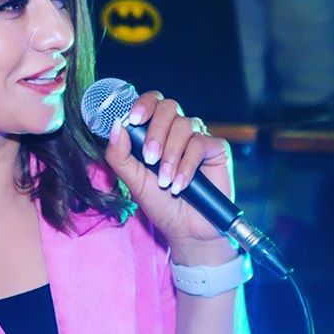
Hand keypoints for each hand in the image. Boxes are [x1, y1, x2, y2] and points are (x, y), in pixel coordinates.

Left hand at [104, 91, 237, 265]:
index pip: (151, 103)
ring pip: (183, 125)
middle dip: (155, 132)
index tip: (133, 119)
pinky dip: (186, 165)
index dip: (142, 104)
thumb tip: (116, 126)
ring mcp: (198, 137)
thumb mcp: (133, 181)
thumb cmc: (160, 204)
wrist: (186, 230)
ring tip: (164, 181)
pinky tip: (180, 185)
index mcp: (156, 132)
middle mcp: (178, 130)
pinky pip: (200, 143)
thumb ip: (120, 155)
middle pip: (168, 107)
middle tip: (149, 158)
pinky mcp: (216, 149)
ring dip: (170, 154)